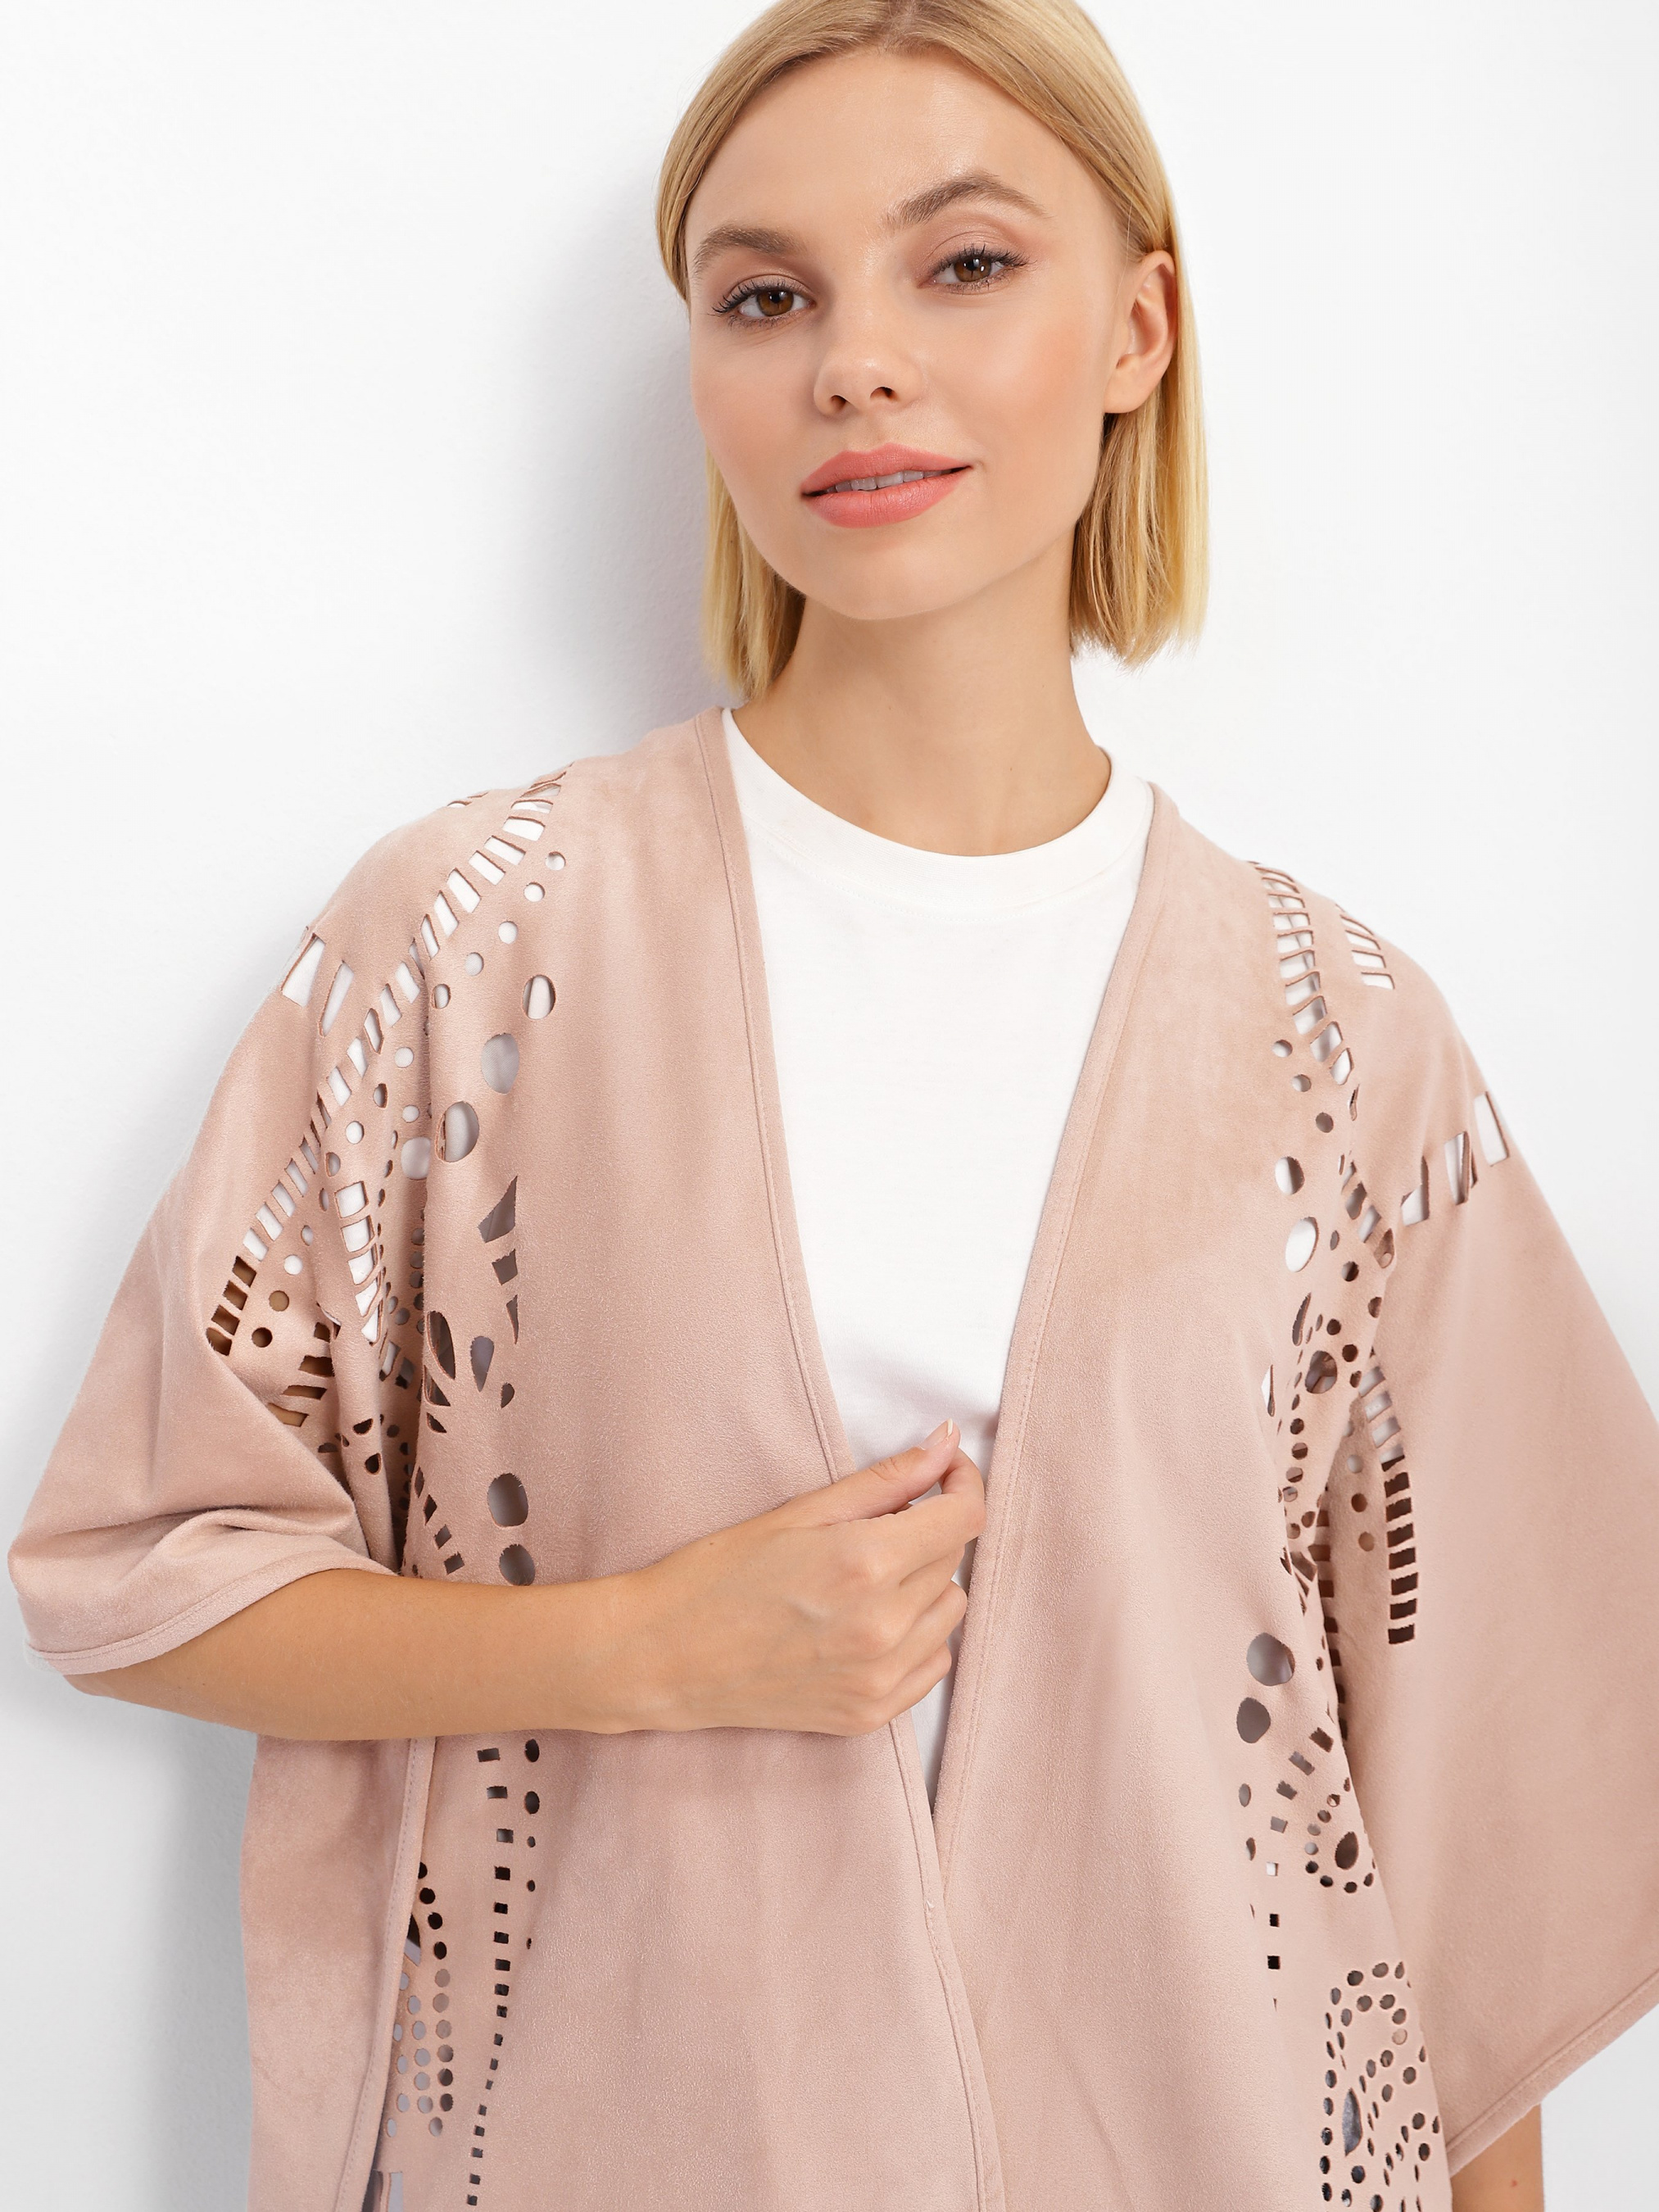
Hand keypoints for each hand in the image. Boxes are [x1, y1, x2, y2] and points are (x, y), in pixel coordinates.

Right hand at [621, 1421, 984, 1734]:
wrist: (661, 1656)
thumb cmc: (717, 1574)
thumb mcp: (800, 1511)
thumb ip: (886, 1478)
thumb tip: (947, 1443)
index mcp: (866, 1563)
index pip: (965, 1517)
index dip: (963, 1482)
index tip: (946, 1471)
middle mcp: (883, 1626)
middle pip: (953, 1559)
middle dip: (929, 1528)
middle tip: (877, 1521)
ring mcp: (879, 1678)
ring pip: (950, 1611)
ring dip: (925, 1583)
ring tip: (868, 1575)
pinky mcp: (869, 1715)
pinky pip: (933, 1664)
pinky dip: (917, 1636)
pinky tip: (869, 1621)